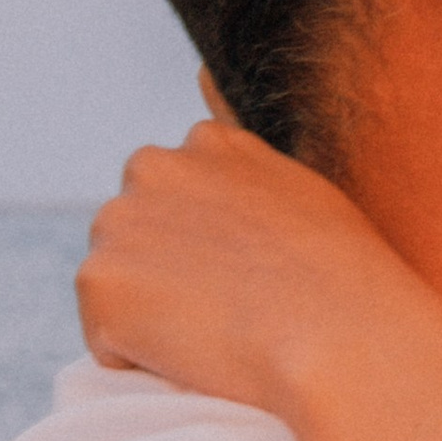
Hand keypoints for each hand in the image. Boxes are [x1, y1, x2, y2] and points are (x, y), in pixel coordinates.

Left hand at [75, 85, 441, 421]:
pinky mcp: (99, 283)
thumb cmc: (342, 278)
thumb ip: (246, 160)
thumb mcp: (303, 189)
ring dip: (155, 320)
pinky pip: (108, 344)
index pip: (179, 207)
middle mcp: (152, 168)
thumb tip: (202, 78)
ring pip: (120, 291)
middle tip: (237, 315)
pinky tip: (199, 359)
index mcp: (205, 145)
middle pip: (138, 244)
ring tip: (222, 336)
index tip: (253, 282)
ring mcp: (119, 224)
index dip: (212, 257)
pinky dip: (141, 362)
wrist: (340, 337)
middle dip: (170, 280)